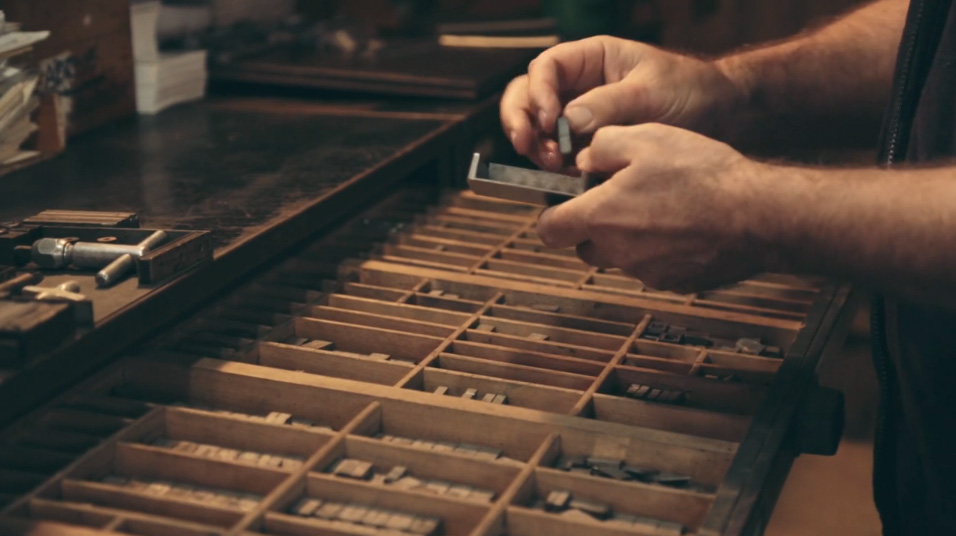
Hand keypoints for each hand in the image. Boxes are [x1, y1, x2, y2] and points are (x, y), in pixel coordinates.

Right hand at [500, 36, 745, 169]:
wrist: (719, 117)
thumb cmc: (690, 90)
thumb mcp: (652, 91)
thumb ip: (610, 103)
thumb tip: (569, 120)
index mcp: (591, 59)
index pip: (546, 68)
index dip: (539, 93)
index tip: (550, 120)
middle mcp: (578, 85)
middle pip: (527, 96)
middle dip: (521, 121)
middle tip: (528, 147)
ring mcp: (579, 116)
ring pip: (537, 128)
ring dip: (537, 147)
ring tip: (556, 166)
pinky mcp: (586, 145)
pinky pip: (558, 153)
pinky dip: (555, 166)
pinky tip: (568, 177)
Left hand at [537, 124, 780, 292]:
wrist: (758, 215)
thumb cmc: (702, 174)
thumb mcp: (645, 138)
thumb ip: (601, 147)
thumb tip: (584, 160)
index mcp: (600, 217)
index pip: (549, 230)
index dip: (553, 214)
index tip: (567, 200)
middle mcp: (617, 253)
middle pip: (584, 246)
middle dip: (594, 225)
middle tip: (621, 196)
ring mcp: (646, 272)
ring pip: (620, 257)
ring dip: (628, 237)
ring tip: (660, 205)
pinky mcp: (674, 282)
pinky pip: (653, 267)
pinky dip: (659, 250)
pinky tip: (684, 224)